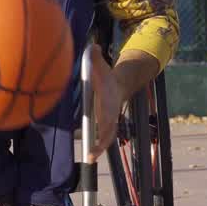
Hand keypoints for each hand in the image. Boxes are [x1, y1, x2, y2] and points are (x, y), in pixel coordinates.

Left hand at [87, 43, 124, 162]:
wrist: (117, 85)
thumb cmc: (106, 76)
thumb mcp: (100, 66)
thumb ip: (95, 58)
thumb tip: (93, 46)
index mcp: (109, 103)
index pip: (109, 117)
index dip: (106, 124)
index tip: (101, 134)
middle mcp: (110, 115)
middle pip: (108, 133)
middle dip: (101, 144)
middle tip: (91, 156)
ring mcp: (108, 121)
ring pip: (106, 138)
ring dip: (99, 149)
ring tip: (89, 159)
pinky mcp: (104, 124)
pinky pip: (101, 138)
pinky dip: (97, 146)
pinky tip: (89, 155)